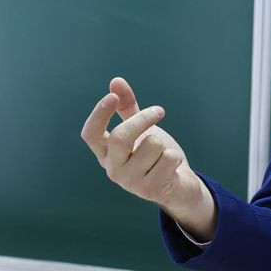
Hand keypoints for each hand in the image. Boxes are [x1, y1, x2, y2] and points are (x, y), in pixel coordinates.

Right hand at [81, 77, 215, 240]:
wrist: (179, 186)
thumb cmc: (155, 155)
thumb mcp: (141, 130)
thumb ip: (128, 108)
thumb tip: (115, 81)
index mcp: (107, 153)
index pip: (91, 134)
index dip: (99, 114)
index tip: (112, 96)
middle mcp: (113, 169)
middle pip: (121, 137)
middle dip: (143, 119)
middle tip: (159, 111)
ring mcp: (130, 181)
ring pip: (152, 145)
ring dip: (164, 145)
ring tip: (163, 156)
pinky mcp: (150, 189)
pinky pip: (168, 158)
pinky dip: (175, 157)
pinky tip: (171, 167)